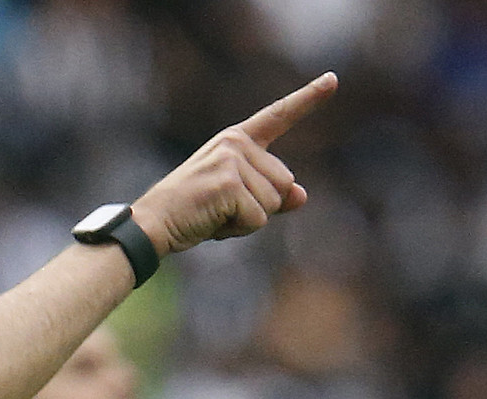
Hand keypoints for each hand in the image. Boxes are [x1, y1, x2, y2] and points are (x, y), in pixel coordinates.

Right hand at [134, 72, 338, 256]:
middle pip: (284, 183)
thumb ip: (270, 194)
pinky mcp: (229, 183)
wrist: (153, 224)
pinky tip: (212, 222)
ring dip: (247, 220)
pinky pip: (258, 219)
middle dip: (260, 207)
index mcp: (236, 140)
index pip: (278, 116)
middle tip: (221, 209)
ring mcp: (232, 161)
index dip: (308, 99)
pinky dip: (238, 230)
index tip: (333, 79)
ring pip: (272, 203)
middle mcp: (236, 143)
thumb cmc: (192, 212)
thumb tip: (302, 195)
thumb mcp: (235, 199)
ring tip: (214, 215)